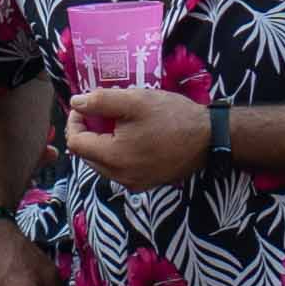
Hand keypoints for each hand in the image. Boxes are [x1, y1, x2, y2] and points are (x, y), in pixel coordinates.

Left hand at [64, 80, 212, 186]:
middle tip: (100, 112)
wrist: (209, 137)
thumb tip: (75, 103)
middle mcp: (119, 177)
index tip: (85, 106)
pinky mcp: (145, 184)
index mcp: (113, 158)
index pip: (76, 142)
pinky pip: (118, 170)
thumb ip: (100, 101)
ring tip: (116, 123)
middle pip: (86, 155)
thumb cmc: (172, 116)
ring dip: (101, 143)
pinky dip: (116, 154)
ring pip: (101, 164)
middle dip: (87, 132)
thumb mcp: (134, 101)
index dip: (75, 121)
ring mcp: (133, 184)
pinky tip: (130, 137)